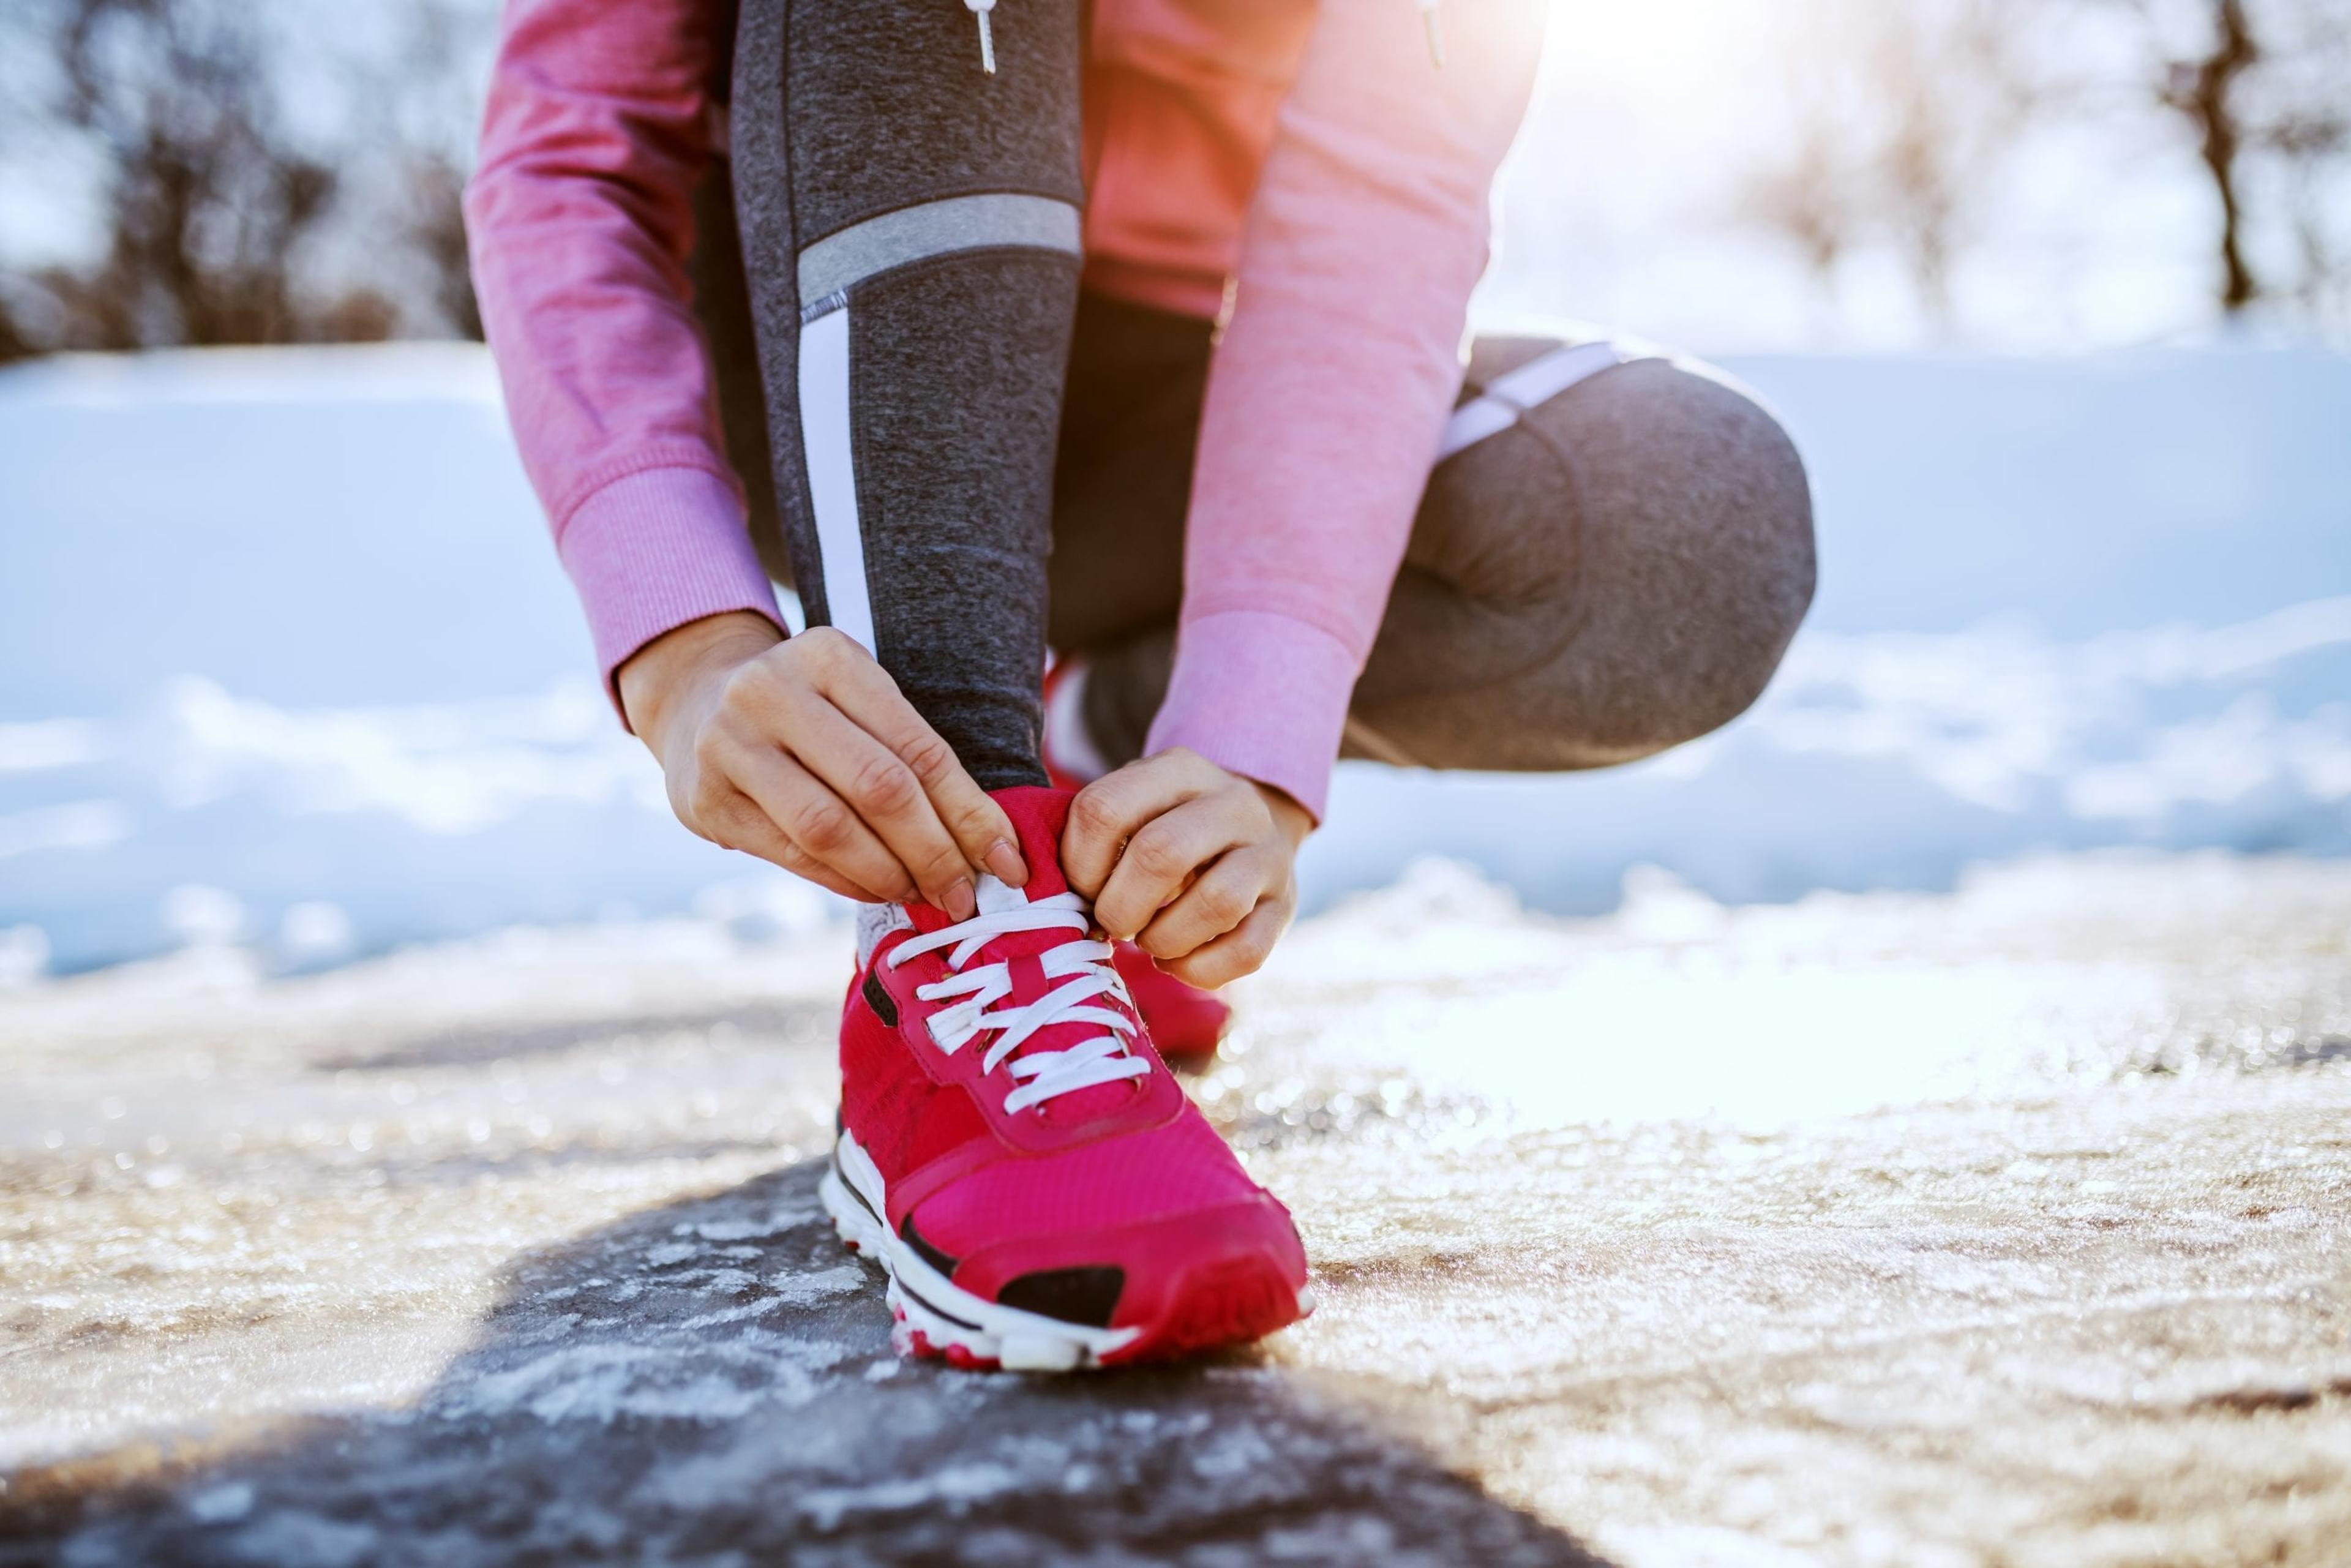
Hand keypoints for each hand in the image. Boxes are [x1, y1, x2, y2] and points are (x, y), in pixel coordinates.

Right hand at [618, 612, 1026, 913]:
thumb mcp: (856, 700)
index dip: (971, 812)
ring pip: (830, 828)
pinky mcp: (705, 799)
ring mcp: (729, 744)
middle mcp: (771, 691)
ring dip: (890, 874)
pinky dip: (845, 880)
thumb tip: (992, 846)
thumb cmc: (807, 709)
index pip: (918, 747)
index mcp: (828, 656)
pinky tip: (876, 890)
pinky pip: (793, 855)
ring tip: (924, 896)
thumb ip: (912, 756)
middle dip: (935, 851)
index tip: (1008, 861)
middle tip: (965, 894)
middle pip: (879, 787)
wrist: (695, 699)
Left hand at [1061, 748, 1312, 988]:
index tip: (1082, 888)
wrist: (1255, 829)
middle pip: (1160, 853)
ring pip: (1215, 903)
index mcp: (1179, 769)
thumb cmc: (1169, 827)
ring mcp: (1268, 854)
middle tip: (1112, 923)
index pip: (1104, 808)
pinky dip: (1198, 970)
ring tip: (1149, 941)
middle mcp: (1232, 803)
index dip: (1078, 864)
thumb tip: (1054, 903)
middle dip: (1119, 906)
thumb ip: (1095, 837)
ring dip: (1163, 939)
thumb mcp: (1136, 808)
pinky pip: (1246, 951)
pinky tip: (1179, 961)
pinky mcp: (1286, 905)